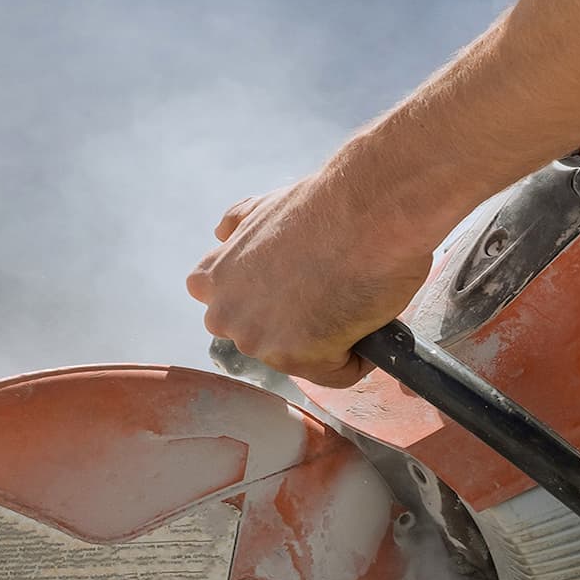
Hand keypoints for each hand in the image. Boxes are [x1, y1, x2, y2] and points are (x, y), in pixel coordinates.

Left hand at [188, 173, 438, 387]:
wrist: (367, 213)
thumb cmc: (325, 207)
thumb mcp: (262, 207)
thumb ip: (236, 228)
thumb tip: (223, 234)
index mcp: (212, 280)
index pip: (231, 311)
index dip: (268, 302)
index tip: (295, 287)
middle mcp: (226, 314)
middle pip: (266, 341)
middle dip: (294, 326)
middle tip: (328, 293)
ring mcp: (258, 340)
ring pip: (301, 359)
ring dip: (328, 340)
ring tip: (350, 300)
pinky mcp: (296, 358)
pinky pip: (337, 372)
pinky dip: (358, 355)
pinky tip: (366, 318)